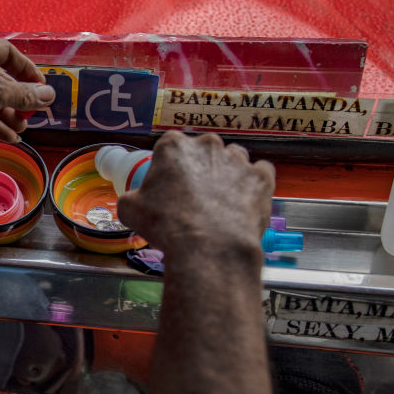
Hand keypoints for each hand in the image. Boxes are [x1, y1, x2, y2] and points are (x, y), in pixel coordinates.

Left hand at [0, 36, 55, 150]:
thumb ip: (24, 94)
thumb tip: (49, 95)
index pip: (9, 53)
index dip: (27, 69)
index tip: (41, 86)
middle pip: (0, 78)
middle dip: (18, 97)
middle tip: (32, 112)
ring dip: (8, 113)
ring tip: (23, 128)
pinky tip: (8, 136)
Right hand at [117, 132, 274, 254]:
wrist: (210, 248)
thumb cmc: (167, 226)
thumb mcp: (131, 211)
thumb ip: (132, 198)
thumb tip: (134, 201)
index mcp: (174, 146)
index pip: (169, 147)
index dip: (169, 167)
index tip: (169, 185)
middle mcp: (208, 145)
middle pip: (203, 151)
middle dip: (199, 168)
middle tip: (193, 196)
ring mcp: (238, 159)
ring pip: (232, 160)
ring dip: (227, 174)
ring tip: (220, 202)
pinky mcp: (262, 177)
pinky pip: (259, 174)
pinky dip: (253, 185)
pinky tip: (244, 202)